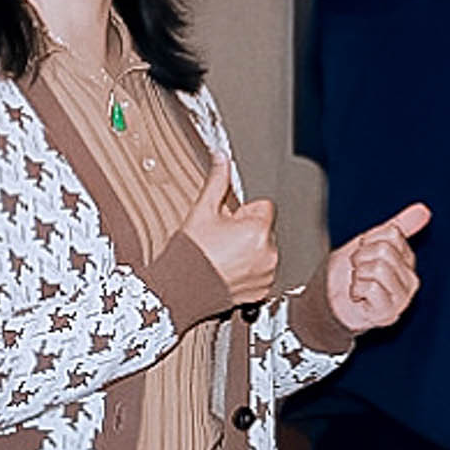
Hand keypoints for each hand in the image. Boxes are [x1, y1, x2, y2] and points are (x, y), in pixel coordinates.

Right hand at [177, 156, 278, 305]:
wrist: (180, 291)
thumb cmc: (190, 255)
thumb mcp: (202, 211)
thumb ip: (217, 181)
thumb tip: (221, 158)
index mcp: (257, 230)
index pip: (263, 207)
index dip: (242, 211)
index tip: (227, 221)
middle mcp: (268, 253)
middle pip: (264, 229)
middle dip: (247, 231)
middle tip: (221, 240)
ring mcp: (266, 274)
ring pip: (264, 250)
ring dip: (249, 250)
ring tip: (223, 256)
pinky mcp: (262, 290)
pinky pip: (262, 272)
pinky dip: (249, 270)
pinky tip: (227, 270)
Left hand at [321, 202, 428, 334]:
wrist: (328, 301)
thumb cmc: (349, 274)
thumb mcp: (369, 244)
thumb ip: (397, 227)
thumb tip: (423, 209)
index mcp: (408, 261)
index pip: (392, 234)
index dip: (368, 240)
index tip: (362, 253)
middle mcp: (410, 280)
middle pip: (385, 250)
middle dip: (361, 257)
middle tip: (358, 271)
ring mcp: (402, 299)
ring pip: (378, 269)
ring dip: (358, 275)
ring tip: (358, 284)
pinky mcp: (389, 313)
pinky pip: (371, 288)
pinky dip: (357, 290)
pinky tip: (358, 297)